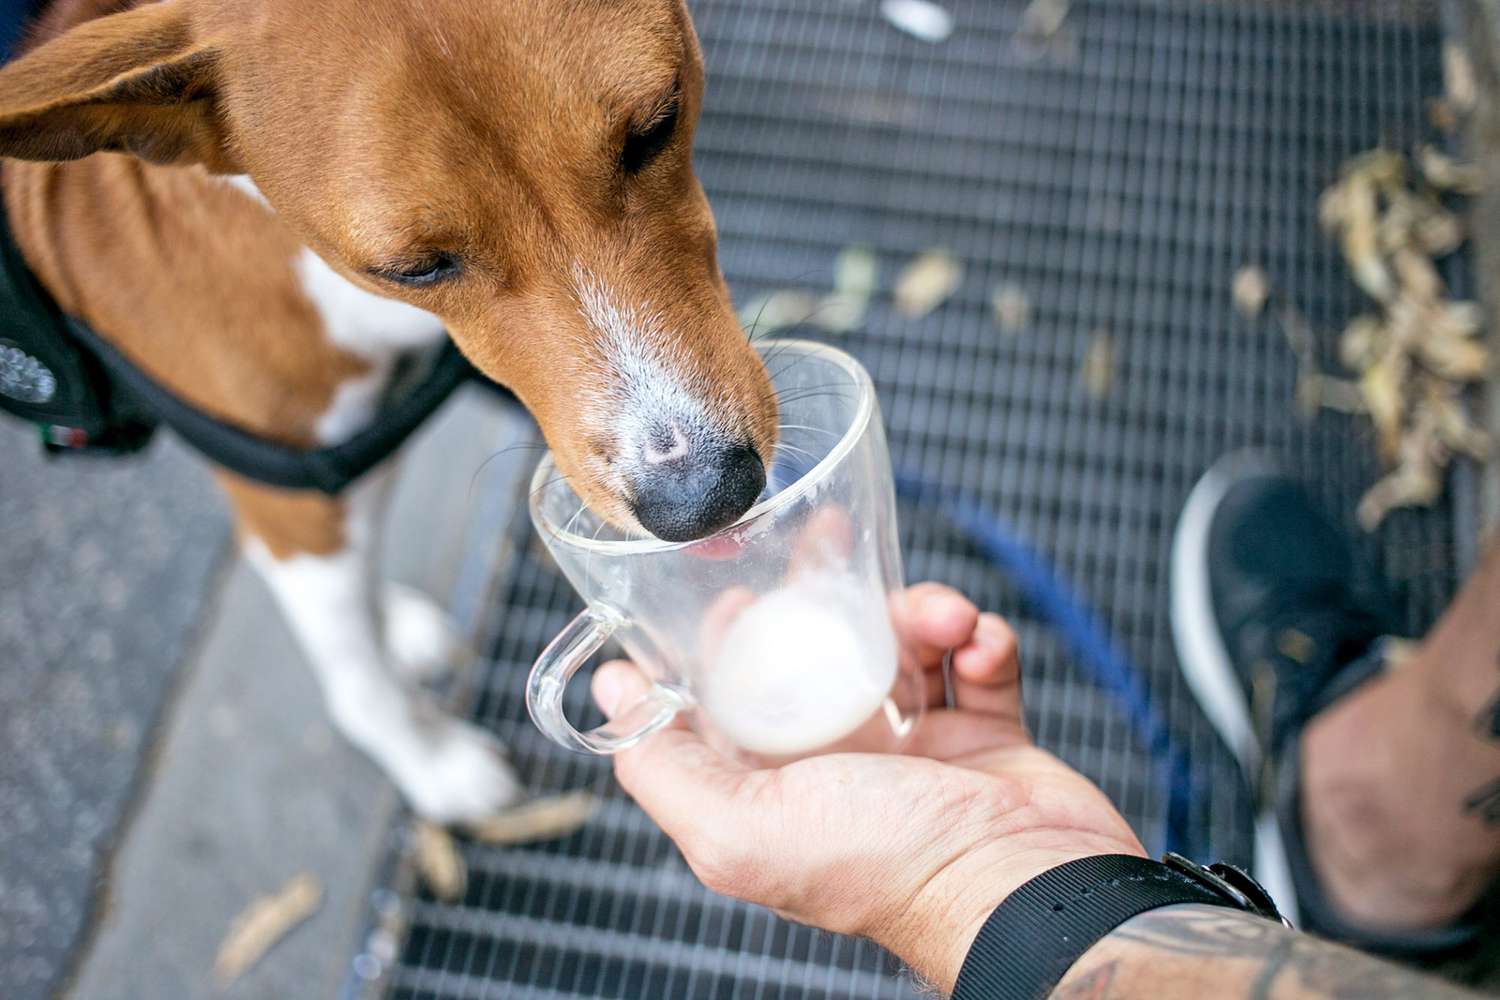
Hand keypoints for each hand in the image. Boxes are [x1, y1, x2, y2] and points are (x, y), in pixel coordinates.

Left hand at [592, 582, 1145, 992]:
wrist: (1028, 892)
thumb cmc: (888, 868)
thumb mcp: (740, 829)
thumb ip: (662, 767)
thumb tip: (610, 691)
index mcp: (776, 786)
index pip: (733, 696)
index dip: (727, 637)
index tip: (736, 590)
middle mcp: (839, 765)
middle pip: (817, 654)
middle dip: (824, 593)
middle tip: (830, 540)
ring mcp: (916, 747)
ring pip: (901, 645)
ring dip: (921, 612)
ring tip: (943, 616)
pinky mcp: (984, 733)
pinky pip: (976, 660)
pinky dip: (982, 641)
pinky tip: (980, 644)